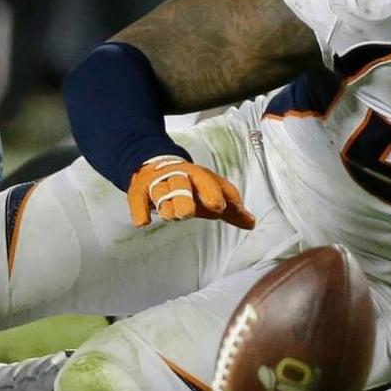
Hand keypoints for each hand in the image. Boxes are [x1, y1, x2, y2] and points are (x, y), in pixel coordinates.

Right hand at [127, 155, 255, 229]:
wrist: (156, 167)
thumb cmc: (192, 187)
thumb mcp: (212, 194)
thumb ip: (232, 210)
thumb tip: (252, 224)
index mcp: (200, 176)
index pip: (209, 182)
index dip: (215, 192)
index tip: (221, 207)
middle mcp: (179, 176)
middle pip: (183, 183)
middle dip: (187, 196)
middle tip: (191, 213)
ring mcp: (158, 183)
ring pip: (161, 191)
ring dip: (167, 203)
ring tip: (175, 216)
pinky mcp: (139, 191)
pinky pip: (138, 200)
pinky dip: (140, 211)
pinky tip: (143, 222)